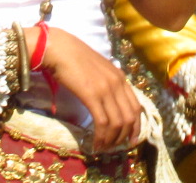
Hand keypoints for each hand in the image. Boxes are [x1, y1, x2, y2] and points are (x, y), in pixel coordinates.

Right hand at [37, 25, 141, 152]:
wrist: (59, 48)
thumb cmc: (74, 58)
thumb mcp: (98, 70)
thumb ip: (107, 83)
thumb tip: (109, 103)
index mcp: (120, 77)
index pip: (136, 107)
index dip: (135, 126)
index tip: (130, 139)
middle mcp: (117, 83)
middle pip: (129, 117)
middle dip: (124, 136)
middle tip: (115, 147)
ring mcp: (105, 89)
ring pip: (117, 123)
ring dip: (111, 140)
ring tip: (103, 147)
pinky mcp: (92, 95)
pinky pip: (102, 123)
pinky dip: (101, 137)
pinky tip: (95, 143)